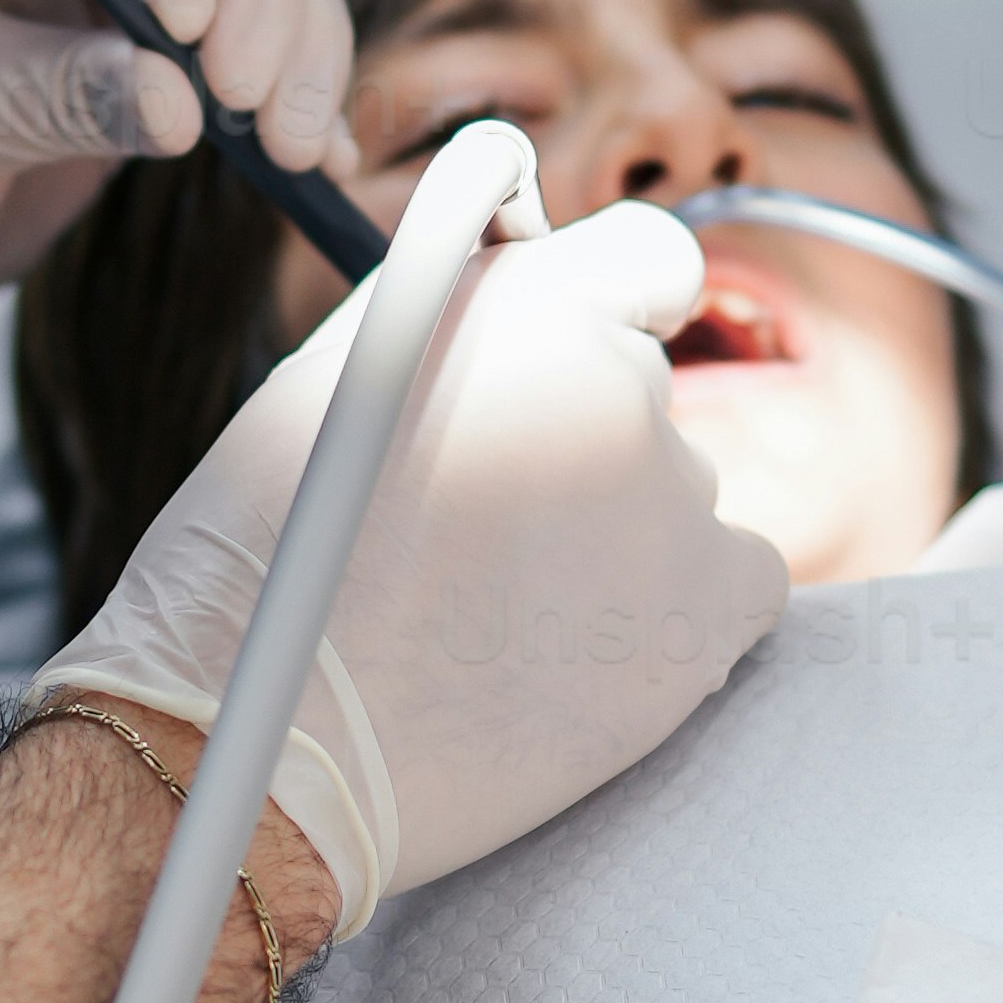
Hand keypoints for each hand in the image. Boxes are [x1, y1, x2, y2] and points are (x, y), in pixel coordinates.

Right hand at [45, 192, 787, 929]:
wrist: (268, 745)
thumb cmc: (267, 565)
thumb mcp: (342, 372)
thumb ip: (467, 306)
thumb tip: (536, 260)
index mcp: (529, 305)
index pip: (653, 258)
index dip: (621, 307)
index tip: (585, 359)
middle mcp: (620, 383)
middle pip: (644, 394)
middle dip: (580, 444)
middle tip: (482, 534)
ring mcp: (674, 504)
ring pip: (677, 501)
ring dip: (615, 541)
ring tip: (492, 618)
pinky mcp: (705, 619)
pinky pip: (735, 589)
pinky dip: (674, 618)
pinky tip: (574, 655)